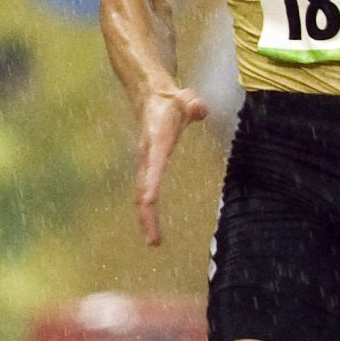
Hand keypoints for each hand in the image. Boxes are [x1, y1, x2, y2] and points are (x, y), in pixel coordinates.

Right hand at [133, 84, 209, 245]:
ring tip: (154, 241)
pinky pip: (145, 193)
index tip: (149, 202)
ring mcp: (146, 164)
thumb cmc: (172, 102)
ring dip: (146, 219)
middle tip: (154, 241)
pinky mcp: (147, 168)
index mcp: (157, 144)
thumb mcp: (185, 98)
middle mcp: (148, 157)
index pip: (154, 166)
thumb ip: (193, 103)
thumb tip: (198, 107)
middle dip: (147, 215)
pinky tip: (152, 227)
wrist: (150, 99)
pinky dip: (147, 211)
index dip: (151, 183)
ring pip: (141, 196)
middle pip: (143, 190)